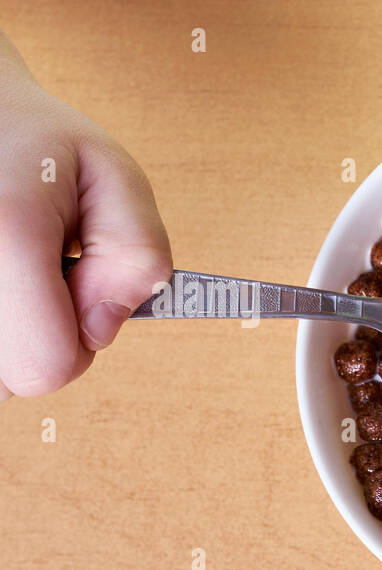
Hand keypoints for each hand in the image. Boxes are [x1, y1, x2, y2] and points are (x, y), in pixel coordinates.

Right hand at [0, 34, 170, 400]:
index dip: (80, 341)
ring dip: (15, 333)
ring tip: (16, 271)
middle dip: (43, 336)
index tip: (77, 286)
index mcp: (5, 236)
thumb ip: (137, 254)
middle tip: (40, 271)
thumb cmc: (42, 148)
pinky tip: (5, 285)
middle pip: (15, 378)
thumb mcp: (117, 177)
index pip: (49, 367)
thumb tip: (101, 328)